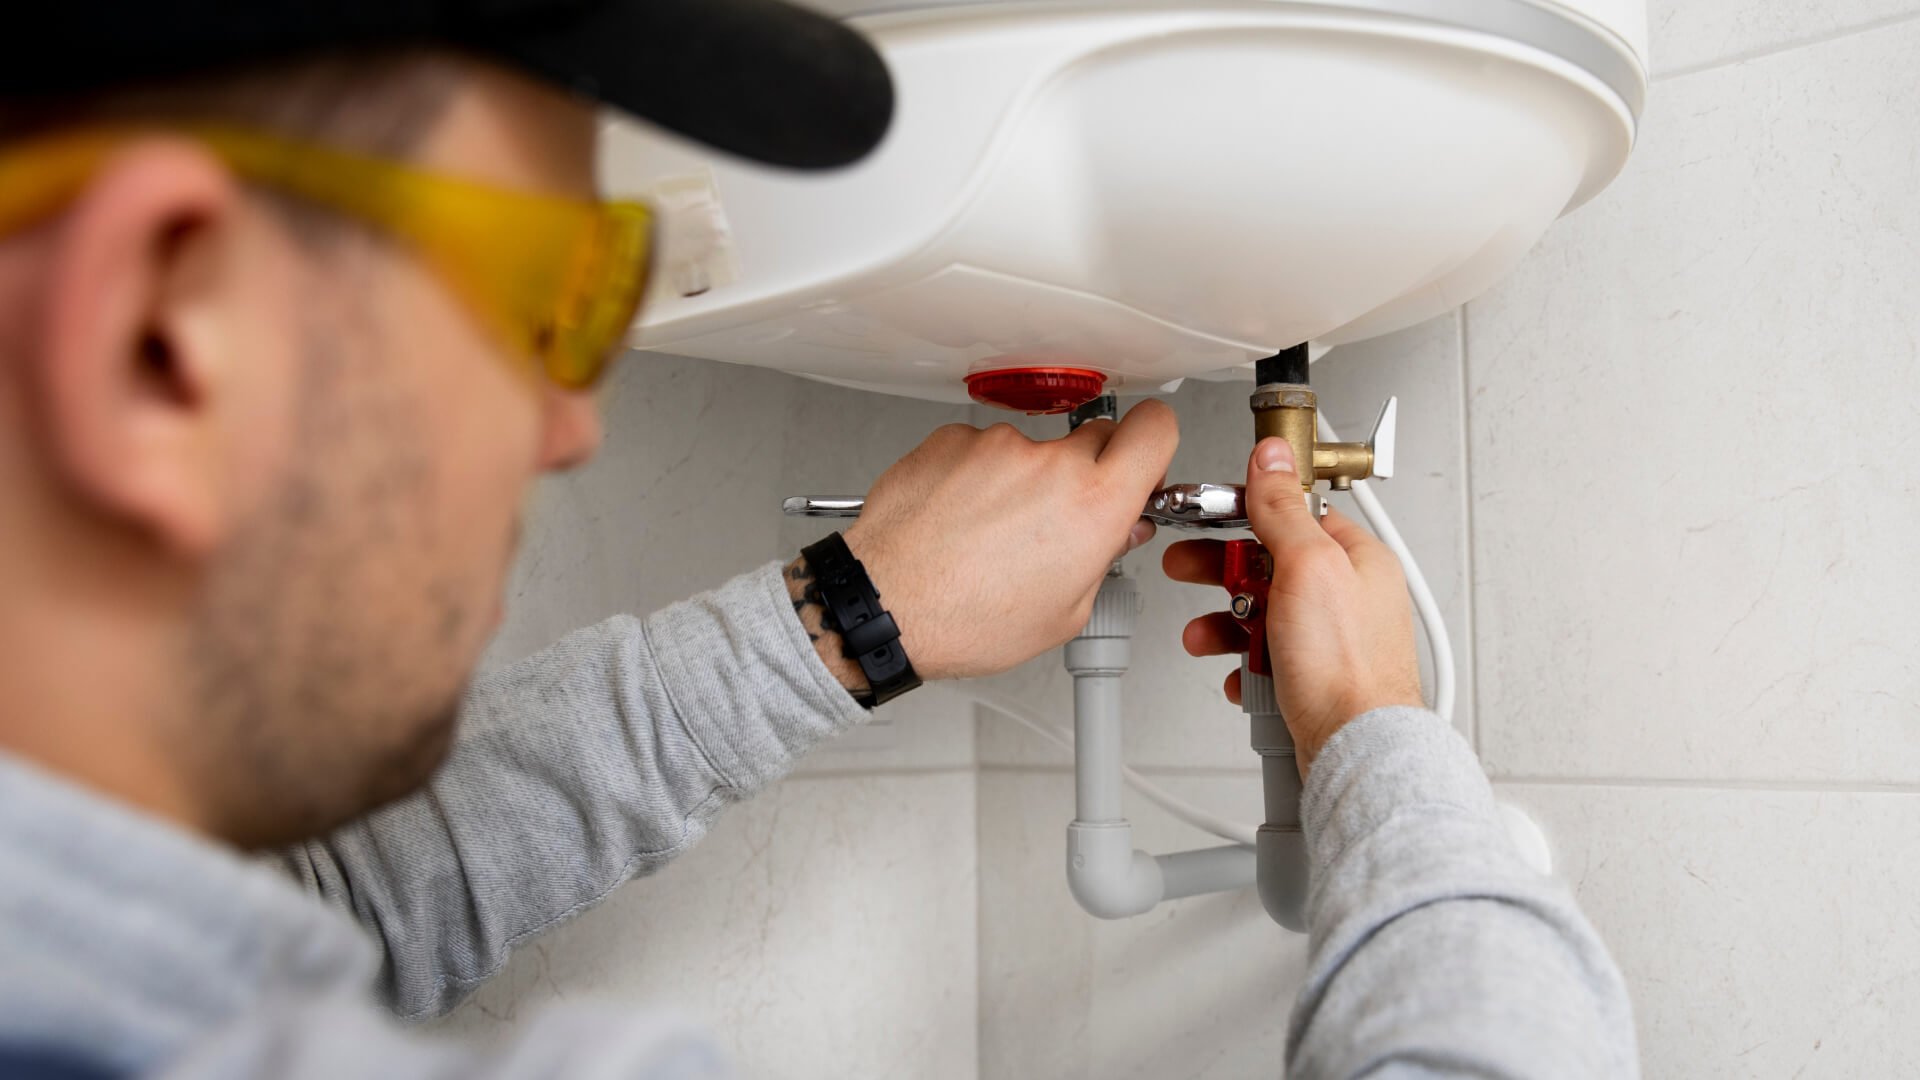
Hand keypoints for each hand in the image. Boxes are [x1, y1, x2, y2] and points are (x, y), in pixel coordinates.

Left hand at [820, 401, 1176, 681]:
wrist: (885, 606)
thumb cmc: (966, 620)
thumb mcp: (1064, 613)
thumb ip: (1102, 559)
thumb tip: (1118, 531)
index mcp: (1093, 505)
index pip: (1155, 428)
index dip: (1154, 442)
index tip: (1143, 458)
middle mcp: (1049, 463)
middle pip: (1095, 437)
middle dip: (1088, 471)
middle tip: (1061, 515)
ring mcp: (997, 445)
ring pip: (1032, 449)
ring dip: (1022, 479)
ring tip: (991, 532)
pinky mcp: (952, 439)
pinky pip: (981, 449)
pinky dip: (975, 476)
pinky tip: (959, 519)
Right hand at [1164, 437, 1422, 771]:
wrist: (1356, 749)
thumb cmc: (1347, 667)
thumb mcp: (1307, 566)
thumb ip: (1283, 509)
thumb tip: (1272, 458)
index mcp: (1356, 558)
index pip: (1293, 515)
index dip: (1246, 513)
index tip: (1210, 516)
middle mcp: (1349, 596)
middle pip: (1271, 566)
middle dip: (1223, 574)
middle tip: (1188, 569)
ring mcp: (1333, 640)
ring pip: (1264, 615)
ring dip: (1226, 624)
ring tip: (1204, 635)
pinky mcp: (1317, 678)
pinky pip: (1268, 659)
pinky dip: (1245, 665)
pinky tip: (1240, 673)